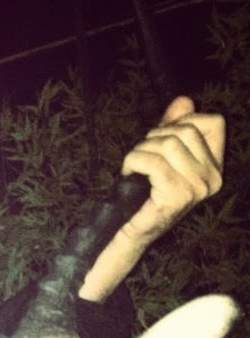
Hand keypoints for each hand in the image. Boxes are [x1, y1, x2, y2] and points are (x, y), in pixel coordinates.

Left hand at [119, 96, 224, 245]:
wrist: (130, 230)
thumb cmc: (143, 193)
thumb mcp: (161, 155)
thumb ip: (174, 128)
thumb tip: (183, 100)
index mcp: (215, 167)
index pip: (214, 123)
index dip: (184, 121)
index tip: (161, 137)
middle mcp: (213, 178)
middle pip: (187, 131)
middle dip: (156, 135)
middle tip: (141, 154)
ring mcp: (197, 188)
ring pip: (169, 144)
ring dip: (142, 149)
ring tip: (133, 165)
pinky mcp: (178, 196)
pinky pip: (154, 162)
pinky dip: (134, 161)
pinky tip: (128, 172)